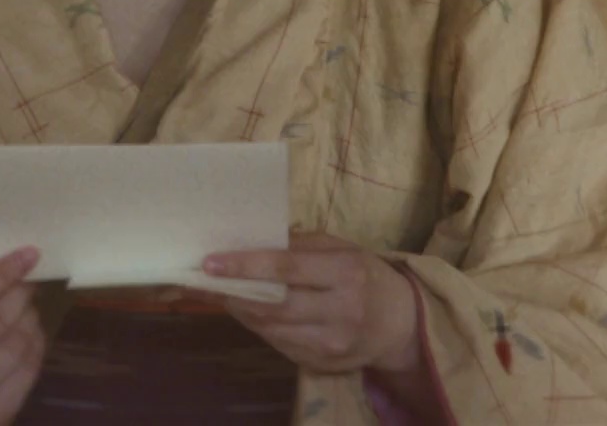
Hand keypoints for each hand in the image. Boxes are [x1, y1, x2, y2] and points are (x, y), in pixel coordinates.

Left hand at [203, 232, 420, 374]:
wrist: (401, 324)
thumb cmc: (367, 276)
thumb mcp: (343, 249)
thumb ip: (302, 244)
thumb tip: (252, 241)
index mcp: (347, 273)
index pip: (287, 269)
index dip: (246, 266)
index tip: (210, 263)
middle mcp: (340, 312)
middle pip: (274, 306)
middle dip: (235, 293)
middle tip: (205, 281)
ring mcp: (330, 344)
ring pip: (270, 329)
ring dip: (241, 311)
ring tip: (222, 292)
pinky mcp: (321, 364)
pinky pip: (278, 344)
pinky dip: (258, 326)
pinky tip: (249, 311)